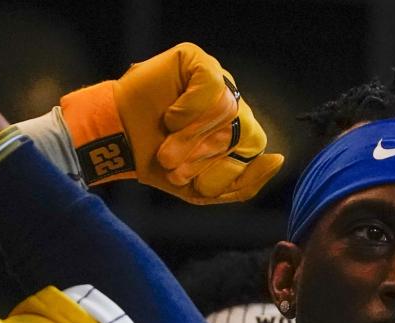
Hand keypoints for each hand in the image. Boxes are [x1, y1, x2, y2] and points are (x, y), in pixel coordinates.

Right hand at [60, 43, 283, 203]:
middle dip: (203, 156)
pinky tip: (170, 116)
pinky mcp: (196, 60)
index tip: (186, 179)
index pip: (253, 148)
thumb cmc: (156, 164)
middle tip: (171, 164)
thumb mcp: (203, 189)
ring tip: (165, 145)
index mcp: (236, 130)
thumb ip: (244, 183)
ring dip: (191, 137)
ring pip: (226, 110)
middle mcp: (230, 102)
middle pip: (242, 130)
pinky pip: (212, 84)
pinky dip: (190, 108)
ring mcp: (215, 79)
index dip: (221, 168)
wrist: (116, 143)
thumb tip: (278, 159)